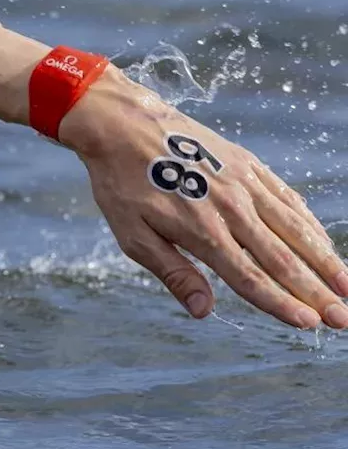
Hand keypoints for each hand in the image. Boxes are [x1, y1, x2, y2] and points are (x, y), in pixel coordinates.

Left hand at [61, 69, 347, 328]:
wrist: (125, 125)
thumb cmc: (122, 185)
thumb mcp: (133, 236)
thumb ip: (173, 273)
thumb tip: (203, 311)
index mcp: (203, 231)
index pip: (251, 277)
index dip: (281, 303)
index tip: (311, 324)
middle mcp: (232, 208)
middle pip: (283, 258)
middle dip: (316, 292)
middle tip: (344, 319)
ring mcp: (245, 184)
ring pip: (296, 228)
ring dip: (324, 260)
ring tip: (347, 287)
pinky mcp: (249, 165)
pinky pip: (288, 198)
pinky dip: (309, 223)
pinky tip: (322, 243)